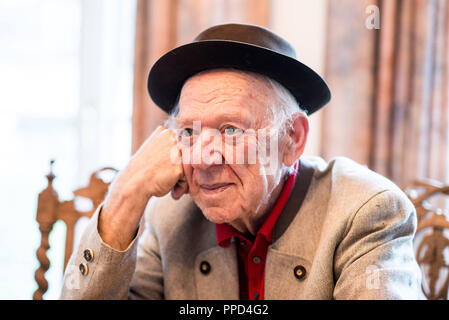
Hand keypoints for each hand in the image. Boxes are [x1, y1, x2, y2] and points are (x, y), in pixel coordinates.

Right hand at [99, 126, 187, 249]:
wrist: (134, 183)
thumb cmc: (143, 168)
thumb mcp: (155, 148)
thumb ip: (168, 145)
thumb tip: (188, 141)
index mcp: (166, 132)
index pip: (182, 146)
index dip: (174, 160)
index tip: (161, 165)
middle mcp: (173, 139)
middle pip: (187, 156)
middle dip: (178, 168)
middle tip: (162, 173)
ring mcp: (177, 153)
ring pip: (188, 168)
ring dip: (180, 178)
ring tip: (166, 181)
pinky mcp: (180, 167)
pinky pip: (187, 180)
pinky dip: (180, 187)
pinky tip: (169, 186)